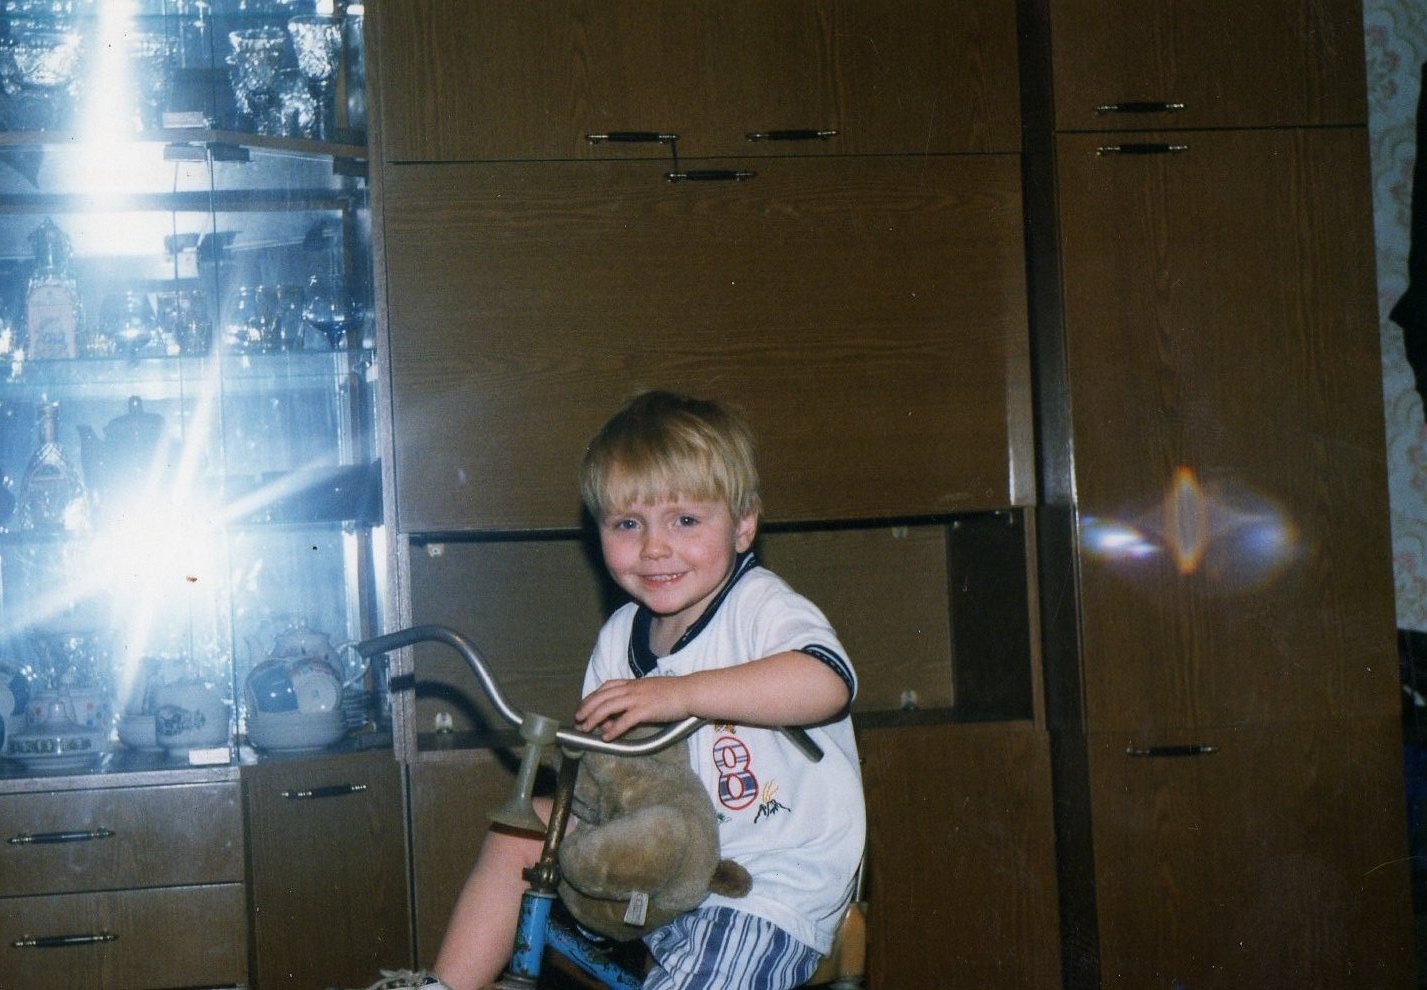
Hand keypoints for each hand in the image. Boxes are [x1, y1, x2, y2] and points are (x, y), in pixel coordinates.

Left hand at [575, 676, 690, 739]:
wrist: (690, 692)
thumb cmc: (674, 693)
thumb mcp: (651, 692)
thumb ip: (636, 700)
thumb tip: (624, 713)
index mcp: (634, 683)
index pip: (606, 687)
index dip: (592, 696)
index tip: (584, 706)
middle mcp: (632, 689)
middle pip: (602, 696)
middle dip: (587, 708)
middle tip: (578, 720)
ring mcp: (638, 699)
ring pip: (608, 707)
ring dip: (594, 718)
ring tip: (585, 728)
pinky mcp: (645, 710)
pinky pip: (624, 721)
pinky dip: (613, 730)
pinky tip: (606, 738)